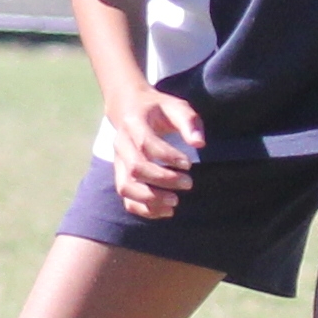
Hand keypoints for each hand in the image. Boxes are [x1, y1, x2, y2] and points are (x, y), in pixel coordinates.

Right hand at [99, 79, 204, 219]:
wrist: (129, 108)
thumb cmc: (158, 109)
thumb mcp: (176, 106)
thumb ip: (189, 122)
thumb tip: (199, 144)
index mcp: (133, 123)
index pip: (146, 144)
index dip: (168, 156)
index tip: (189, 163)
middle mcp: (121, 143)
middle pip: (136, 168)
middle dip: (163, 179)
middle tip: (188, 183)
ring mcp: (118, 162)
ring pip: (126, 187)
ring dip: (150, 199)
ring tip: (175, 201)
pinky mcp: (120, 175)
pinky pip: (126, 199)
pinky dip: (144, 210)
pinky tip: (166, 211)